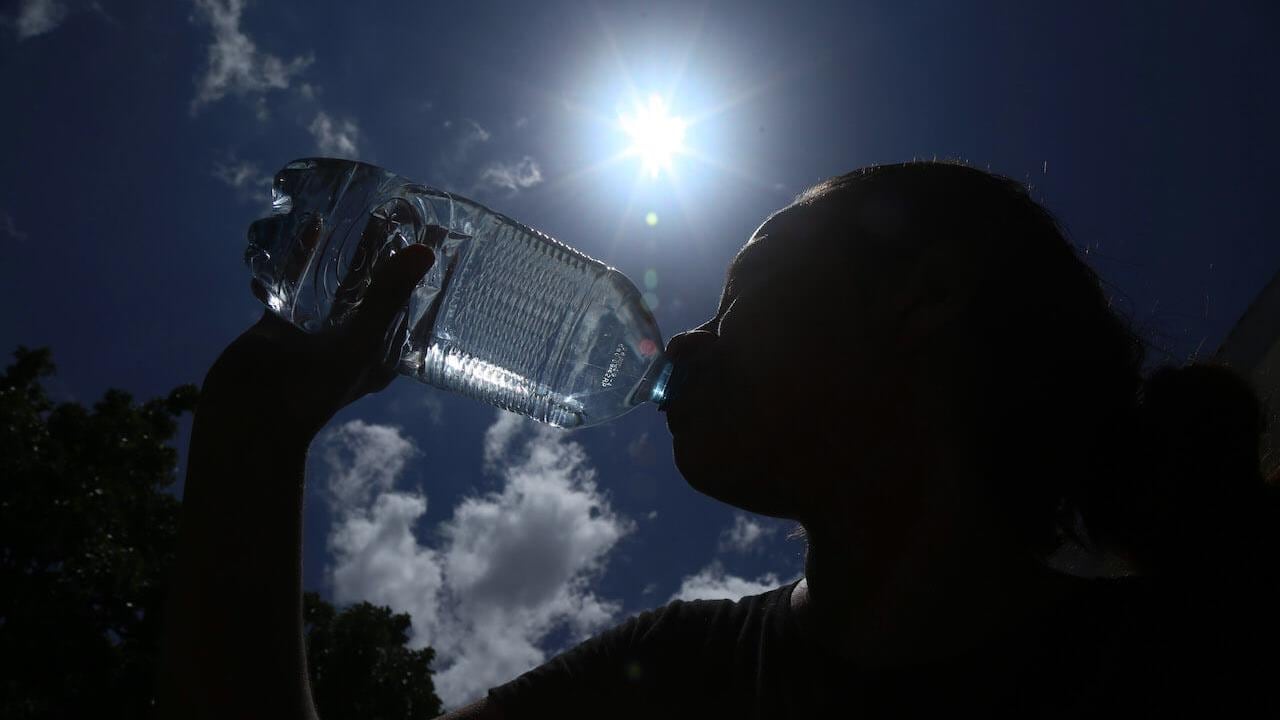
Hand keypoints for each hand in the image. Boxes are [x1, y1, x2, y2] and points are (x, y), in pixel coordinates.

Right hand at [199, 224, 439, 446]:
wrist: (244, 420)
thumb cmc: (310, 393)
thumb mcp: (358, 343)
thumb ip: (386, 298)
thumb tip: (425, 253)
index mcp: (379, 353)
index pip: (408, 303)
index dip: (418, 271)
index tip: (427, 231)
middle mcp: (350, 341)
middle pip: (370, 287)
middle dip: (378, 252)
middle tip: (388, 209)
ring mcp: (314, 332)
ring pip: (329, 282)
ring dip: (336, 252)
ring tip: (347, 211)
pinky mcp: (278, 326)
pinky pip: (291, 283)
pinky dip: (296, 258)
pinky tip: (303, 227)